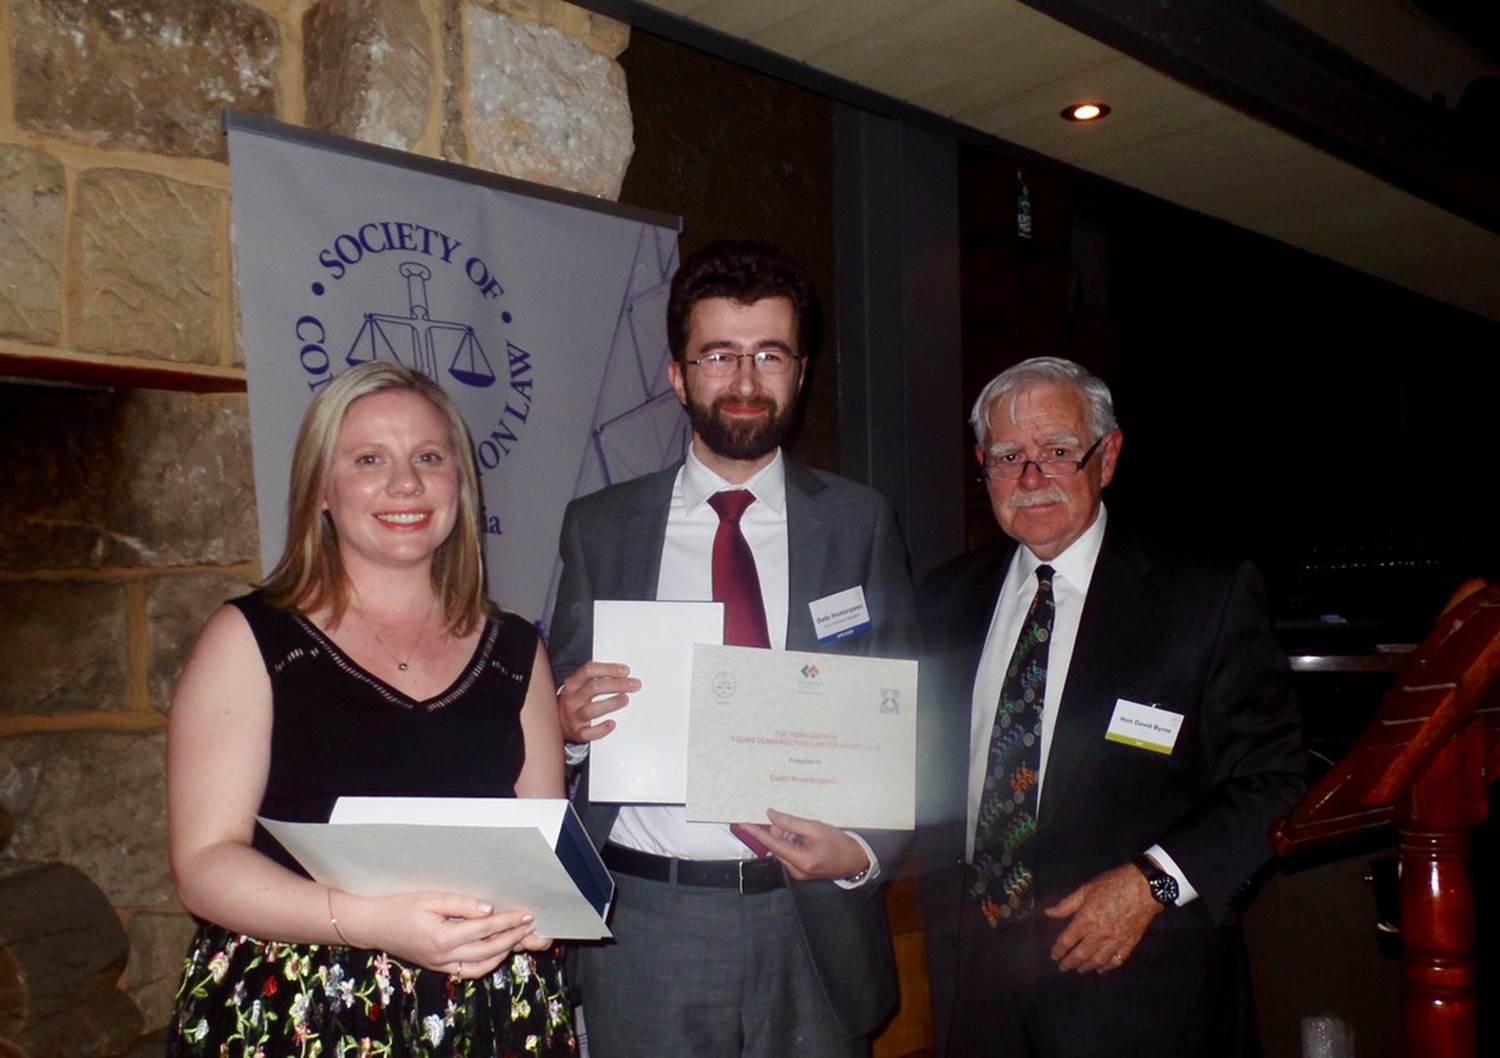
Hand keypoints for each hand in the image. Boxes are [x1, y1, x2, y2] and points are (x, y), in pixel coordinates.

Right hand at [340, 890, 536, 977]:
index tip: (527, 914)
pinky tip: (496, 951)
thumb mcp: (430, 898)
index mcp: (443, 937)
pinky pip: (468, 971)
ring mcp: (441, 966)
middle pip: (489, 950)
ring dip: (503, 953)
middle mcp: (444, 956)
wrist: (374, 925)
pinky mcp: (438, 968)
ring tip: (518, 938)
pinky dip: (486, 963)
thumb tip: (489, 910)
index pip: (485, 929)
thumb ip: (461, 904)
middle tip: (530, 926)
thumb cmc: (400, 906)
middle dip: (513, 938)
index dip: (509, 921)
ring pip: (481, 966)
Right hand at [555, 661, 637, 743]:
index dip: (609, 669)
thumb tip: (625, 675)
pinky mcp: (578, 732)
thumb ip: (599, 678)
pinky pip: (589, 733)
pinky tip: (612, 724)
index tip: (626, 671)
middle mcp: (572, 699)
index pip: (590, 670)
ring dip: (611, 703)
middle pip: (594, 687)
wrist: (558, 722)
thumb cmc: (576, 701)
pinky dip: (601, 729)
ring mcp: (574, 716)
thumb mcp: (581, 685)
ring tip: (625, 699)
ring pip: (591, 710)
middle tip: (634, 685)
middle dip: (617, 684)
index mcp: (573, 683)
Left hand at [736, 809, 869, 881]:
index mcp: (800, 861)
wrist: (855, 860)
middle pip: (777, 846)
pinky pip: (789, 853)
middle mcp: (796, 870)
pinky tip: (804, 837)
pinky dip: (792, 842)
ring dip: (787, 836)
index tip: (742, 824)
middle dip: (780, 831)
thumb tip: (770, 815)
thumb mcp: (816, 828)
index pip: (772, 844)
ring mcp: (798, 873)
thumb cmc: (839, 843)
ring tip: (805, 830)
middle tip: (793, 821)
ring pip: (782, 849)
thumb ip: (791, 823)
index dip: (756, 833)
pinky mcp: (801, 871)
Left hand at [1043, 863, 1162, 972]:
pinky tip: (1101, 968)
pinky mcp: (1129, 943)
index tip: (1054, 955)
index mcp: (1086, 919)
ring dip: (1086, 966)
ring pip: (1098, 960)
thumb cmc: (1113, 884)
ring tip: (1079, 969)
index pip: (1068, 940)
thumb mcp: (1086, 889)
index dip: (1059, 950)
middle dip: (1070, 962)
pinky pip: (1116, 960)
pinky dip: (1107, 967)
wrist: (1144, 887)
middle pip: (1081, 954)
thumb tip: (1048, 913)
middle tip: (1063, 967)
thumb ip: (1067, 904)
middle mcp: (1099, 933)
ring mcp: (1115, 940)